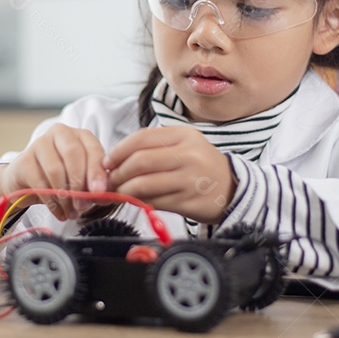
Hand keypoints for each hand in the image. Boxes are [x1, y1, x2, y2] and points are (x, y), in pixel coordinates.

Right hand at [0, 124, 108, 219]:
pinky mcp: (24, 161)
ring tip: (72, 212)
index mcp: (80, 135)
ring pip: (56, 170)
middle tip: (83, 205)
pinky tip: (60, 212)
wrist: (28, 183)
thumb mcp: (84, 181)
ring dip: (66, 196)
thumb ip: (96, 186)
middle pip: (73, 154)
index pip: (92, 149)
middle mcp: (60, 133)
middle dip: (80, 183)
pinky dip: (52, 202)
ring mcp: (40, 144)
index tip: (100, 191)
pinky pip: (40, 183)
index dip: (97, 171)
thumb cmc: (63, 179)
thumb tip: (106, 196)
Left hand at [103, 126, 234, 223]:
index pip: (141, 138)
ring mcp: (190, 179)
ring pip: (143, 184)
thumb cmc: (200, 165)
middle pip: (139, 161)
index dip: (118, 151)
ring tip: (119, 192)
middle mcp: (188, 155)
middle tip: (110, 180)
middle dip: (118, 173)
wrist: (231, 187)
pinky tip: (135, 201)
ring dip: (124, 190)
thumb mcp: (184, 144)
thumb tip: (115, 158)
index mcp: (184, 135)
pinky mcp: (188, 202)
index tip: (107, 162)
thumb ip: (153, 146)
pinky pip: (154, 202)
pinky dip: (139, 202)